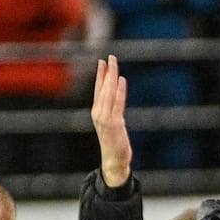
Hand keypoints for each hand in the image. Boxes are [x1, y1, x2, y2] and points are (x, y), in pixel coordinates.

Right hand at [91, 55, 132, 186]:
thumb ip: (112, 112)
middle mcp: (98, 114)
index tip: (102, 62)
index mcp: (97, 113)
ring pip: (108, 93)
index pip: (98, 90)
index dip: (100, 75)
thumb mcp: (111, 125)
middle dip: (106, 72)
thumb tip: (116, 99)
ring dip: (112, 77)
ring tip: (115, 64)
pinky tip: (121, 80)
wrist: (114, 161)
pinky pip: (117, 103)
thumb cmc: (114, 144)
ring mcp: (105, 118)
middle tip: (110, 57)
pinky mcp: (114, 124)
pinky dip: (119, 91)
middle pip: (102, 88)